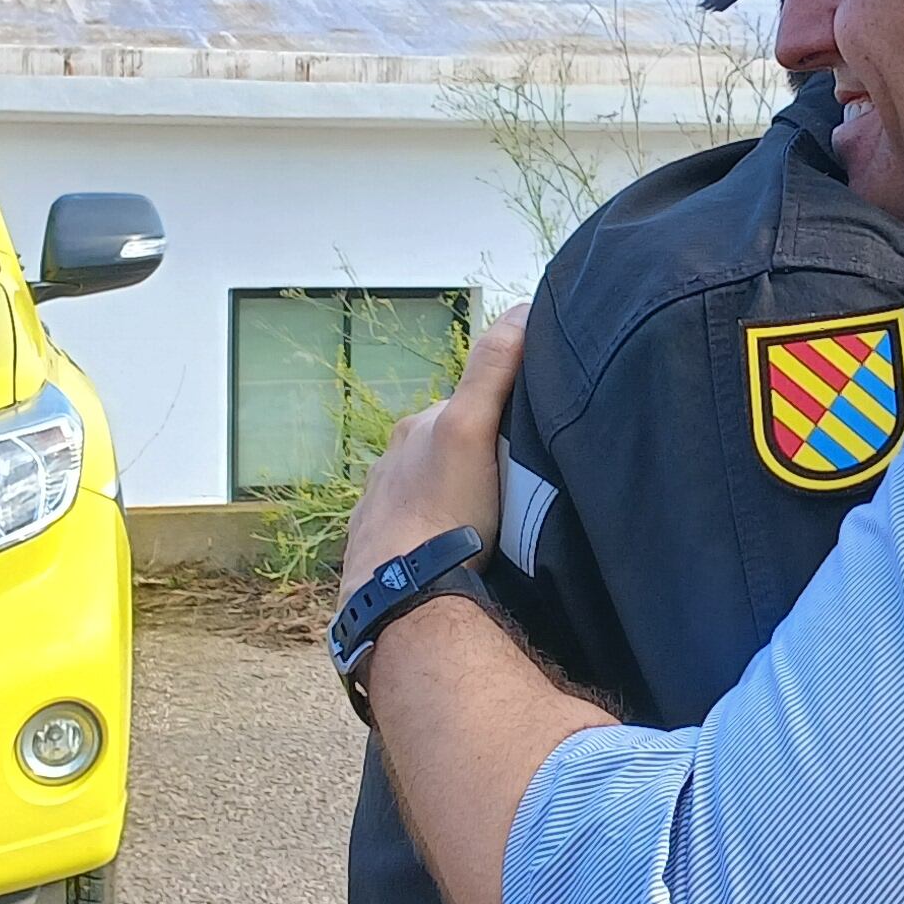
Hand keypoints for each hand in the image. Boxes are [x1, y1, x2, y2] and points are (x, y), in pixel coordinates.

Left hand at [340, 302, 528, 585]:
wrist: (400, 594)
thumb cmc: (443, 512)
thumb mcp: (474, 430)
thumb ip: (494, 370)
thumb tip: (521, 310)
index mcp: (415, 431)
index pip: (464, 407)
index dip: (497, 416)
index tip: (524, 436)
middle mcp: (390, 464)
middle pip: (445, 450)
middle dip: (474, 460)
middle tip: (511, 486)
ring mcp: (380, 508)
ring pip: (427, 491)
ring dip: (453, 500)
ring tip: (485, 524)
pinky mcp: (378, 550)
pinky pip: (412, 533)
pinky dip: (432, 534)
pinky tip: (450, 551)